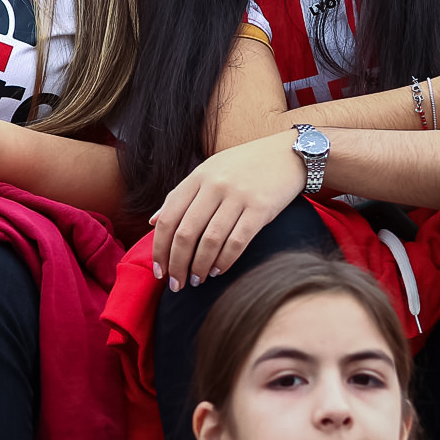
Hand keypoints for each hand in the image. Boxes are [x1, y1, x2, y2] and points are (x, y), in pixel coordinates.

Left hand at [152, 135, 305, 291]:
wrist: (286, 154)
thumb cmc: (243, 166)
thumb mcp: (208, 171)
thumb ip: (182, 195)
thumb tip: (153, 221)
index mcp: (197, 177)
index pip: (168, 218)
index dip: (159, 248)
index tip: (158, 270)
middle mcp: (214, 185)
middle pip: (185, 233)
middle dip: (177, 264)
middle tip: (176, 284)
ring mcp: (237, 196)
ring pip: (210, 241)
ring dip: (199, 267)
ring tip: (196, 281)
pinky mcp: (260, 209)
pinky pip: (237, 242)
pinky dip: (224, 261)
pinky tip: (217, 271)